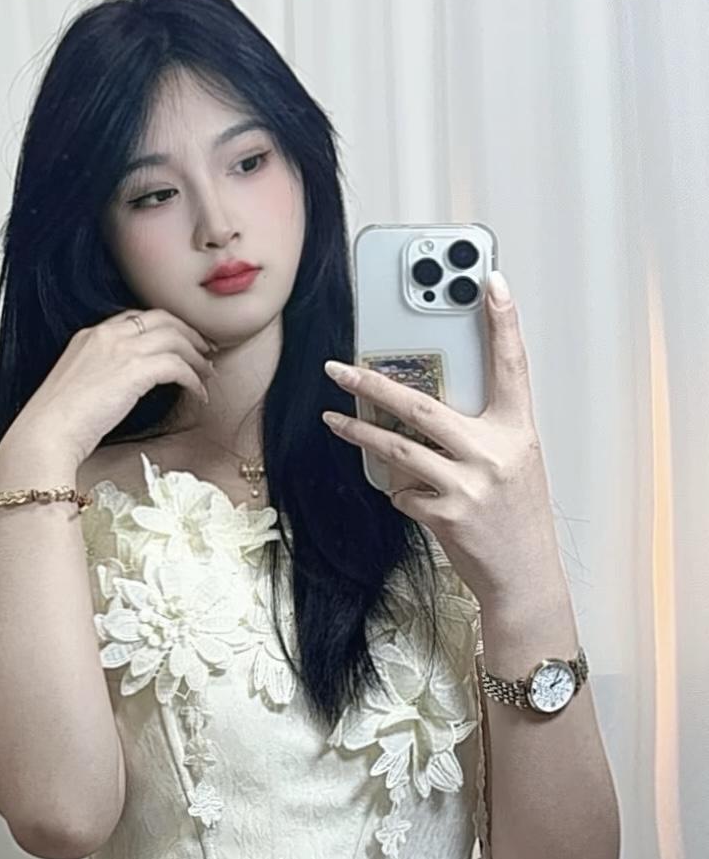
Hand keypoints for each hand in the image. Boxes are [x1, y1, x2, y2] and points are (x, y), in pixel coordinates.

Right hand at [9, 308, 215, 467]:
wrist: (45, 433)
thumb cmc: (55, 423)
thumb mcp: (76, 387)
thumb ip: (101, 376)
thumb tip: (123, 388)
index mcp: (90, 336)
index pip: (137, 318)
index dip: (165, 327)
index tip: (181, 342)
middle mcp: (106, 335)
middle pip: (163, 319)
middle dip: (190, 333)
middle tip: (207, 350)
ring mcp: (120, 349)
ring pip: (175, 338)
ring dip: (197, 357)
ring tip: (207, 375)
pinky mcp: (134, 370)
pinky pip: (177, 366)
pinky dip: (193, 379)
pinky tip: (198, 394)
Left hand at [321, 272, 559, 605]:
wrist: (524, 577)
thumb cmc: (517, 518)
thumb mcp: (515, 463)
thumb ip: (484, 432)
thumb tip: (430, 406)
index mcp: (518, 431)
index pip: (513, 365)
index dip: (504, 321)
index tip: (490, 281)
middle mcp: (495, 453)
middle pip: (421, 405)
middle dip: (372, 384)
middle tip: (339, 368)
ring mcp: (469, 484)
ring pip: (397, 448)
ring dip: (359, 433)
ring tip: (333, 419)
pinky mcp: (446, 514)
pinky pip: (402, 491)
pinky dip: (398, 490)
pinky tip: (411, 496)